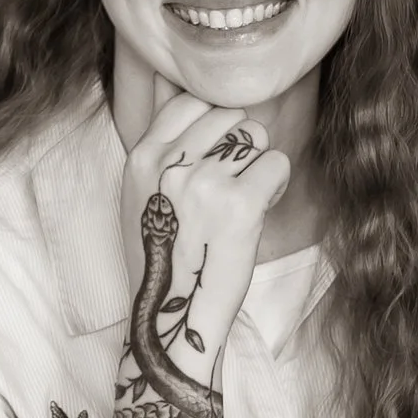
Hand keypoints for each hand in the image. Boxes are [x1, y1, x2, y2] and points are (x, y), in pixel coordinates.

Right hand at [118, 95, 290, 357]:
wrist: (171, 315)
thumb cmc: (163, 258)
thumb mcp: (140, 195)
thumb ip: (162, 152)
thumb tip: (197, 103)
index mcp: (141, 158)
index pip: (190, 102)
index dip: (213, 123)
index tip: (217, 153)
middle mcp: (170, 164)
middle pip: (227, 114)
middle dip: (240, 141)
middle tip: (236, 181)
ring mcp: (204, 182)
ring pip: (255, 136)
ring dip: (259, 162)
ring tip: (246, 198)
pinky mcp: (240, 204)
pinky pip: (277, 163)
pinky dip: (278, 183)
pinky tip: (261, 208)